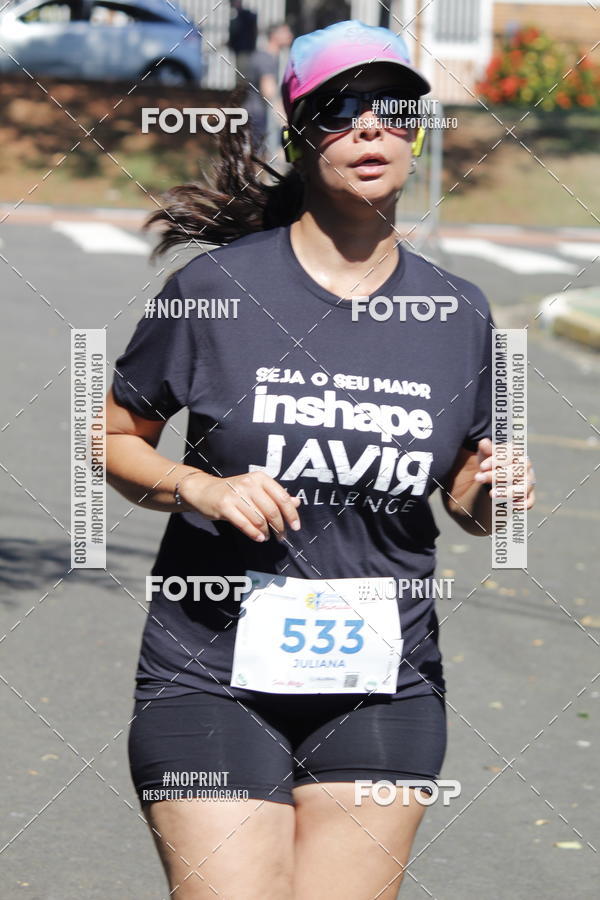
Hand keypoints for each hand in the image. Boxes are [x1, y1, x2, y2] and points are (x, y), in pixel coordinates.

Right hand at [179, 471, 301, 541]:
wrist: (204, 490)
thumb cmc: (234, 491)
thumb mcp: (256, 489)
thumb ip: (275, 495)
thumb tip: (296, 502)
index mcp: (260, 478)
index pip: (282, 497)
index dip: (291, 514)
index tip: (296, 526)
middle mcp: (249, 484)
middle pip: (272, 510)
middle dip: (279, 527)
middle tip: (281, 536)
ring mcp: (236, 494)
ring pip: (259, 519)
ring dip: (266, 532)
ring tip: (267, 536)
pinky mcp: (224, 506)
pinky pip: (244, 524)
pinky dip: (254, 534)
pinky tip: (259, 538)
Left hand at [473, 437, 535, 509]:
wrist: (494, 479)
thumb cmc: (490, 464)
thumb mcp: (486, 455)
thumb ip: (486, 449)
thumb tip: (483, 442)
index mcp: (517, 453)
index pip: (512, 454)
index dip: (497, 460)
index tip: (482, 467)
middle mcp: (526, 467)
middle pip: (518, 470)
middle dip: (497, 475)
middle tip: (479, 478)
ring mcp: (528, 481)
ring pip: (524, 487)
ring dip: (508, 491)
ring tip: (491, 494)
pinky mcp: (528, 496)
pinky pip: (529, 502)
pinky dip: (520, 504)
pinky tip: (508, 505)